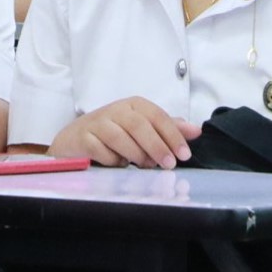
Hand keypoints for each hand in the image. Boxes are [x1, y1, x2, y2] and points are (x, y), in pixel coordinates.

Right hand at [50, 97, 200, 167]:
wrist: (75, 139)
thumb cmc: (114, 132)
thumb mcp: (143, 128)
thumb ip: (168, 129)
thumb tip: (196, 131)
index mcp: (134, 105)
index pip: (158, 116)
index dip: (173, 135)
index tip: (185, 155)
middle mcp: (116, 109)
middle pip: (140, 126)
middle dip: (157, 146)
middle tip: (169, 165)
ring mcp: (97, 122)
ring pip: (120, 138)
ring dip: (136, 155)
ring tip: (144, 166)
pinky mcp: (83, 137)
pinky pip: (102, 151)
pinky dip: (113, 160)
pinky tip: (118, 164)